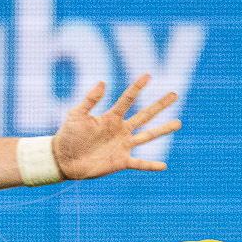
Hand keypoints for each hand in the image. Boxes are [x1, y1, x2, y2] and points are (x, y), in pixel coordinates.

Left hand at [50, 75, 180, 180]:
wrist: (63, 159)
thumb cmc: (68, 135)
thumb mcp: (77, 115)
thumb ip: (90, 100)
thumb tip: (103, 82)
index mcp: (111, 117)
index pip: (128, 99)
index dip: (137, 87)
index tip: (148, 75)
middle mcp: (120, 130)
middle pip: (145, 115)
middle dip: (160, 105)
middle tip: (174, 94)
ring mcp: (122, 145)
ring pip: (148, 136)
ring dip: (163, 129)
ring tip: (178, 122)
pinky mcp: (121, 161)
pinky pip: (139, 163)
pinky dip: (151, 165)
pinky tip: (164, 166)